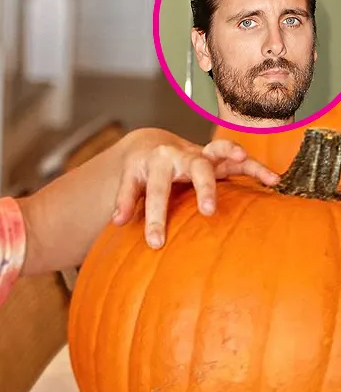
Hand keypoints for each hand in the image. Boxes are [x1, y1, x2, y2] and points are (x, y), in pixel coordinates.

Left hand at [112, 130, 280, 248]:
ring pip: (220, 154)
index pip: (155, 190)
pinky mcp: (218, 161)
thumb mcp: (129, 183)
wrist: (153, 149)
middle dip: (202, 186)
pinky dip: (256, 168)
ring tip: (246, 165)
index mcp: (156, 161)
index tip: (155, 243)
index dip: (155, 216)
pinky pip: (240, 163)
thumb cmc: (141, 173)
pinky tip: (273, 180)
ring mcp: (202, 156)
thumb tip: (118, 222)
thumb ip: (125, 200)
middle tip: (208, 211)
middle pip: (194, 166)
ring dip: (234, 159)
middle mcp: (181, 155)